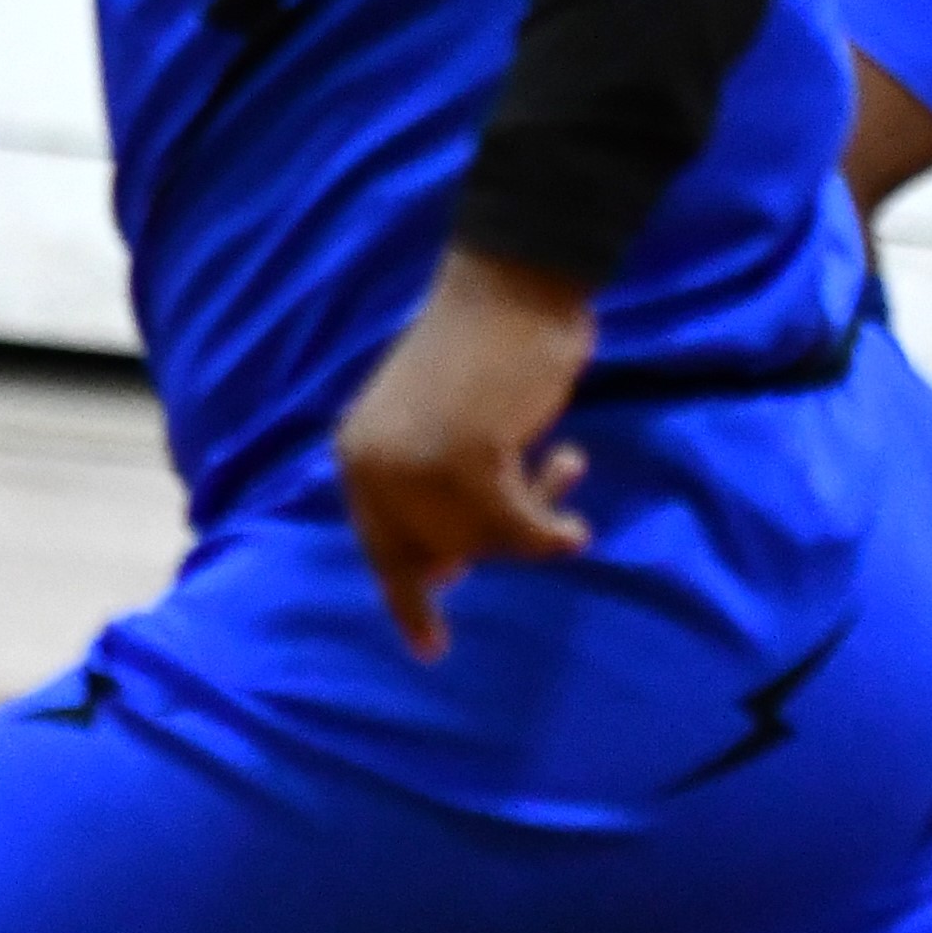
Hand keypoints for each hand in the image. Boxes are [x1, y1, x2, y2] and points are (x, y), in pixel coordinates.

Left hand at [332, 247, 599, 659]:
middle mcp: (373, 465)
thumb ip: (435, 491)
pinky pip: (518, 532)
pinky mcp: (467, 462)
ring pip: (483, 546)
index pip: (381, 548)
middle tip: (552, 485)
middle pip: (441, 556)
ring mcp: (415, 467)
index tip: (430, 650)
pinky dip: (550, 530)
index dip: (409, 599)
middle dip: (496, 537)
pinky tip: (574, 509)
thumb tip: (447, 570)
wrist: (512, 283)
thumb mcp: (443, 427)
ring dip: (532, 521)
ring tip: (563, 466)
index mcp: (357, 455)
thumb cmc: (489, 348)